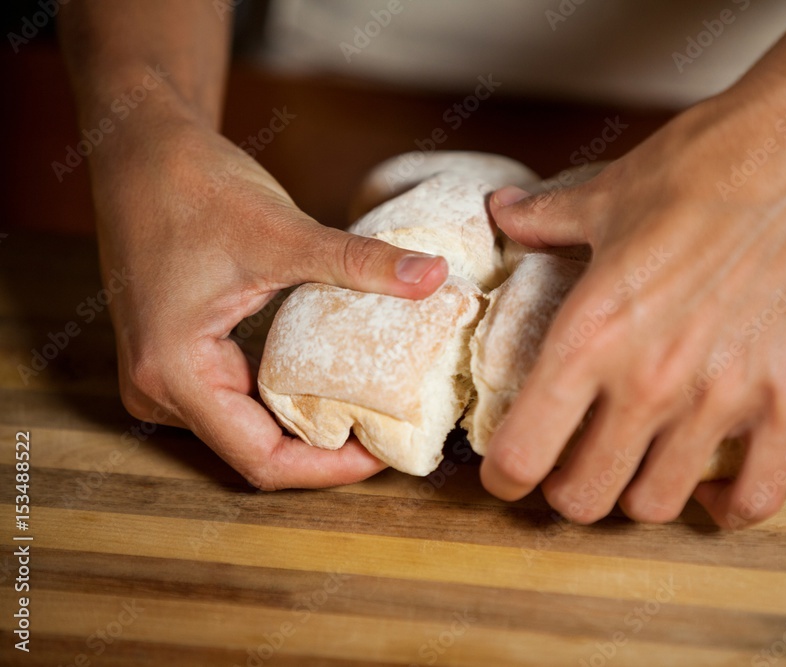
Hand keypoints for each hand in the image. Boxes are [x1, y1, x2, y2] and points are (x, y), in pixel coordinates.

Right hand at [89, 114, 447, 489]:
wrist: (140, 149)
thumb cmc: (192, 186)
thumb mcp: (283, 232)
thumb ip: (360, 262)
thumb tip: (433, 275)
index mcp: (173, 374)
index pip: (260, 460)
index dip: (330, 469)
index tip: (385, 452)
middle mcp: (159, 389)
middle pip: (255, 451)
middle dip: (325, 451)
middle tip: (390, 430)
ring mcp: (163, 377)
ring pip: (246, 428)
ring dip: (306, 426)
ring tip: (371, 409)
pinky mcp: (178, 357)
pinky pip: (236, 399)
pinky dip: (285, 397)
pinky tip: (332, 382)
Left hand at [479, 63, 785, 526]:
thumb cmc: (702, 166)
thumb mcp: (606, 195)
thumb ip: (545, 220)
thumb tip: (503, 212)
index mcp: (587, 335)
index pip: (521, 455)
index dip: (504, 477)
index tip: (510, 471)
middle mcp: (647, 381)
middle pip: (583, 499)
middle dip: (566, 492)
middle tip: (573, 464)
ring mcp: (722, 397)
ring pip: (657, 507)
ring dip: (637, 496)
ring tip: (638, 465)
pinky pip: (754, 498)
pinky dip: (725, 508)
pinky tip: (710, 487)